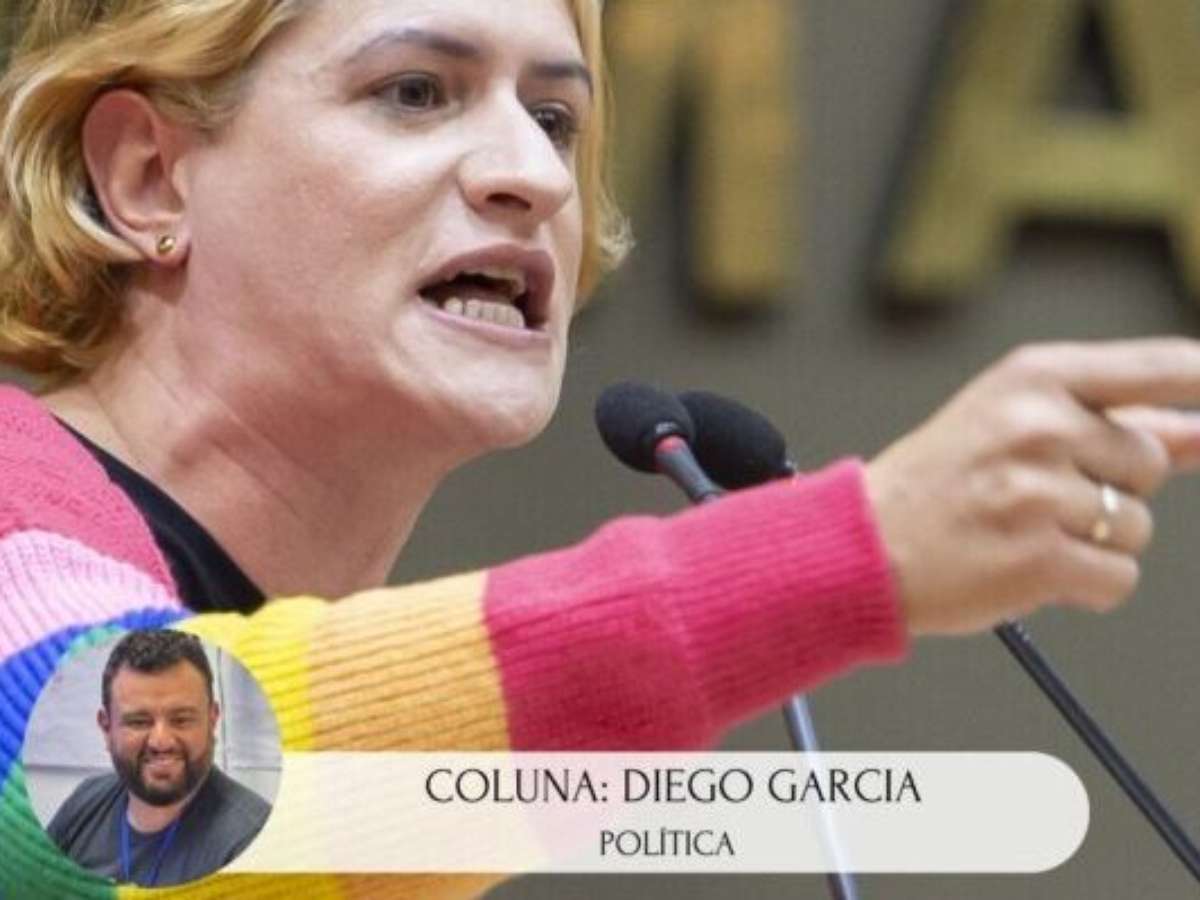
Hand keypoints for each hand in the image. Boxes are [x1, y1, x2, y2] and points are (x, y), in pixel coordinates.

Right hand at [865, 338, 1199, 635]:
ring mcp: (1039, 492)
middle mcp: (1038, 425)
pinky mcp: (1040, 558)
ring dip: (1095, 541)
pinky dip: (1085, 585)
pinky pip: (1119, 577)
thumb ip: (1110, 423)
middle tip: (1035, 496)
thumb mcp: (1009, 425)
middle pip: (1149, 464)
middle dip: (1110, 488)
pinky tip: (1030, 570)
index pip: (1156, 367)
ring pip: (1136, 526)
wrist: (861, 544)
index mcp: (1032, 377)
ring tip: (1021, 533)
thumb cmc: (936, 482)